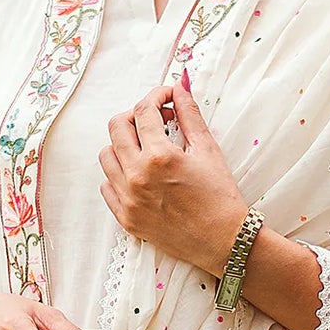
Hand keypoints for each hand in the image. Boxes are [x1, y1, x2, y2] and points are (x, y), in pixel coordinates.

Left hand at [98, 72, 248, 274]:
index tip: (166, 97)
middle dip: (135, 115)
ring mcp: (128, 199)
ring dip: (123, 144)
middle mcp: (137, 176)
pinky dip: (118, 174)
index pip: (144, 110)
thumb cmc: (220, 196)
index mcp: (159, 157)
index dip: (156, 96)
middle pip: (117, 127)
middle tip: (155, 120)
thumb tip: (179, 88)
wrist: (223, 241)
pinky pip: (106, 186)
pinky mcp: (126, 218)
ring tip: (146, 148)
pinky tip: (139, 174)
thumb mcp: (208, 150)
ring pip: (106, 156)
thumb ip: (189, 115)